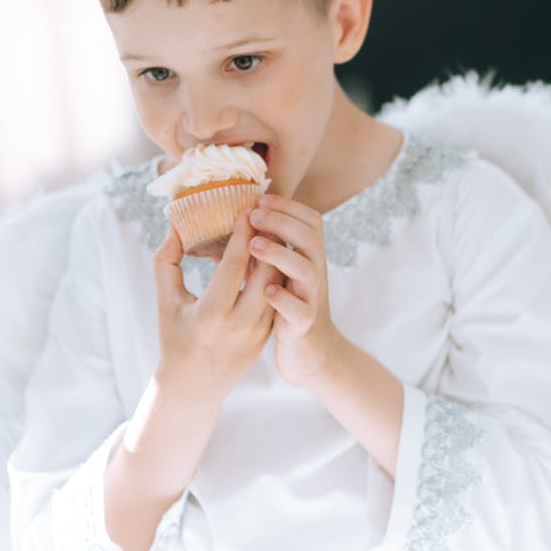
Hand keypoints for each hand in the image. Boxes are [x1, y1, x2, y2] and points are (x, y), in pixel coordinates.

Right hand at [152, 212, 277, 404]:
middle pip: (266, 271)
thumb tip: (176, 227)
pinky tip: (269, 256)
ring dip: (276, 256)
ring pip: (277, 284)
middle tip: (265, 213)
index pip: (234, 265)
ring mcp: (258, 332)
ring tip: (269, 231)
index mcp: (211, 313)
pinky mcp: (268, 335)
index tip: (246, 209)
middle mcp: (240, 324)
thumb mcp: (165, 302)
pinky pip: (277, 296)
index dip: (242, 235)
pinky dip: (274, 275)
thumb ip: (167, 262)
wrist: (194, 385)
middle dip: (267, 239)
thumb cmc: (174, 338)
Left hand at [248, 194, 343, 387]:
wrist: (311, 352)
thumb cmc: (288, 305)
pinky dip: (284, 299)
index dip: (288, 206)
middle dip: (282, 222)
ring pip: (307, 271)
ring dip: (281, 254)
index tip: (260, 198)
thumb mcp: (281, 272)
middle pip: (310, 238)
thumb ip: (267, 248)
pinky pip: (299, 310)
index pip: (310, 220)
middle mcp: (315, 273)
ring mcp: (312, 298)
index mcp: (309, 256)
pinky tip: (266, 290)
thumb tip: (235, 222)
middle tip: (253, 216)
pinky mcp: (304, 324)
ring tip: (254, 245)